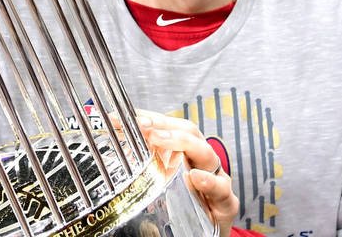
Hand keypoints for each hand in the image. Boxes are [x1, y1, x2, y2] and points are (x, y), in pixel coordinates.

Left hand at [135, 109, 237, 236]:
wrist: (205, 235)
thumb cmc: (184, 205)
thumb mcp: (164, 181)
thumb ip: (146, 165)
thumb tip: (116, 149)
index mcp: (187, 153)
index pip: (171, 127)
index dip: (151, 118)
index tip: (130, 116)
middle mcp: (202, 161)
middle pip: (189, 132)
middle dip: (165, 125)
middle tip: (143, 125)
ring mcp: (216, 179)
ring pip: (206, 153)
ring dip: (183, 143)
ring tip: (161, 140)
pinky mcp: (225, 203)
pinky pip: (221, 189)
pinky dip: (209, 182)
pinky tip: (195, 177)